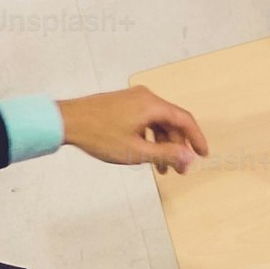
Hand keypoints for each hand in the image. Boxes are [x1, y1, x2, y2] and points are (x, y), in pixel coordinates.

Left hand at [57, 87, 209, 172]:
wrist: (66, 121)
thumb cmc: (98, 135)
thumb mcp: (135, 151)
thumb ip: (165, 154)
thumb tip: (189, 157)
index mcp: (152, 105)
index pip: (185, 120)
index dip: (197, 138)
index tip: (203, 155)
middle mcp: (145, 98)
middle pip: (172, 122)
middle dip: (178, 147)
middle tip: (180, 169)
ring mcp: (133, 100)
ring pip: (158, 123)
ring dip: (163, 145)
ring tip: (162, 168)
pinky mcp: (123, 105)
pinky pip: (145, 121)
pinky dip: (150, 138)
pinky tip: (146, 155)